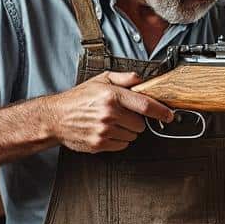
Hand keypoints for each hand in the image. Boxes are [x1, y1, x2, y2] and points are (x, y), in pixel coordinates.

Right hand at [45, 71, 174, 152]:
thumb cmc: (78, 99)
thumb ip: (124, 78)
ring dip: (127, 131)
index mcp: (111, 96)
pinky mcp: (100, 144)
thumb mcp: (100, 80)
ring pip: (133, 136)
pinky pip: (122, 145)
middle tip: (122, 114)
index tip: (169, 115)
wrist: (55, 118)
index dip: (161, 111)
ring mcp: (104, 130)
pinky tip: (107, 131)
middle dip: (136, 120)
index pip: (145, 105)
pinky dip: (118, 140)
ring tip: (111, 122)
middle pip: (141, 124)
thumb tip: (141, 79)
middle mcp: (109, 114)